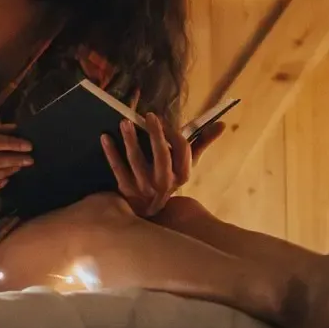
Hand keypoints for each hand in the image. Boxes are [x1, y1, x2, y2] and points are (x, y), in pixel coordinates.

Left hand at [102, 114, 223, 217]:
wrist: (147, 212)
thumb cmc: (167, 180)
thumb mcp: (185, 165)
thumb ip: (201, 143)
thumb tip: (222, 124)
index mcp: (182, 175)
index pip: (182, 150)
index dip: (172, 133)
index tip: (161, 119)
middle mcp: (165, 183)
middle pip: (162, 156)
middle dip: (156, 134)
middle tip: (149, 115)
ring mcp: (144, 188)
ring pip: (137, 161)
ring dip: (130, 140)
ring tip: (125, 122)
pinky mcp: (126, 190)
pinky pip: (118, 169)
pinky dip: (111, 153)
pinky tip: (105, 137)